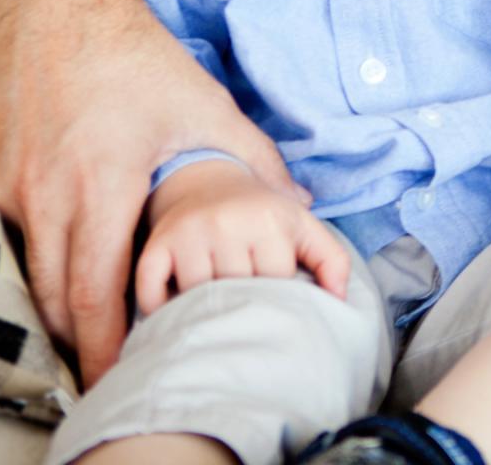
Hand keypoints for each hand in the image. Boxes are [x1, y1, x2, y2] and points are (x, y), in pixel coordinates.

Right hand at [0, 0, 302, 381]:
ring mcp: (6, 187)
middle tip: (115, 362)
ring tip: (95, 325)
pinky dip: (35, 257)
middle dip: (84, 340)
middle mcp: (44, 195)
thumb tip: (302, 205)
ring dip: (58, 303)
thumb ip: (254, 160)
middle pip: (55, 300)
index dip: (108, 345)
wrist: (54, 4)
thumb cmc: (134, 56)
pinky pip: (7, 234)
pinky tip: (66, 260)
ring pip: (29, 271)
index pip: (95, 296)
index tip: (123, 375)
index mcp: (102, 186)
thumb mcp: (205, 105)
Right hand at [136, 161, 348, 313]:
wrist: (207, 176)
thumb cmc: (263, 213)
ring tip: (213, 310)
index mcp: (269, 221)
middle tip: (244, 314)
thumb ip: (332, 260)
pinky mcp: (156, 244)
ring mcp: (189, 235)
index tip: (276, 301)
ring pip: (196, 297)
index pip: (276, 283)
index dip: (278, 298)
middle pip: (236, 292)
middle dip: (242, 306)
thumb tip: (339, 302)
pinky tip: (174, 309)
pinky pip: (152, 291)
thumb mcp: (304, 226)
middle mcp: (227, 224)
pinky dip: (159, 308)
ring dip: (202, 310)